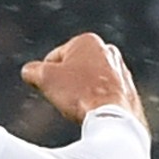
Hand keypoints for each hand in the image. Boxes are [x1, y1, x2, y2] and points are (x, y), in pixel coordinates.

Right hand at [21, 32, 145, 129]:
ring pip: (88, 82)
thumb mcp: (44, 78)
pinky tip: (93, 111)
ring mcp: (121, 70)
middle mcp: (107, 51)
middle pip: (73, 69)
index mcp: (87, 41)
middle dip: (66, 83)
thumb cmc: (79, 93)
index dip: (46, 76)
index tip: (51, 89)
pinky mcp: (128, 89)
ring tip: (80, 106)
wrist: (113, 117)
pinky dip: (95, 102)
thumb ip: (32, 70)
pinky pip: (103, 94)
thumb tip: (29, 72)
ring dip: (80, 93)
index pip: (53, 58)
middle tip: (64, 98)